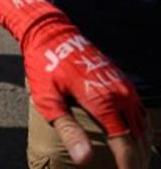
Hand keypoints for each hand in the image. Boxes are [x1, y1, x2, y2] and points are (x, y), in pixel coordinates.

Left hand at [0, 0, 150, 167]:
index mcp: (104, 102)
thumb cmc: (45, 66)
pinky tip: (136, 142)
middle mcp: (121, 95)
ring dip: (141, 148)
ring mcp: (125, 87)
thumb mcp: (48, 100)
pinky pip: (140, 112)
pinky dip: (141, 131)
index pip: (125, 145)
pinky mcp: (123, 82)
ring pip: (143, 126)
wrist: (51, 33)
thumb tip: (84, 159)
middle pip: (138, 139)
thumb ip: (69, 130)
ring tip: (133, 166)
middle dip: (136, 161)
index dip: (128, 167)